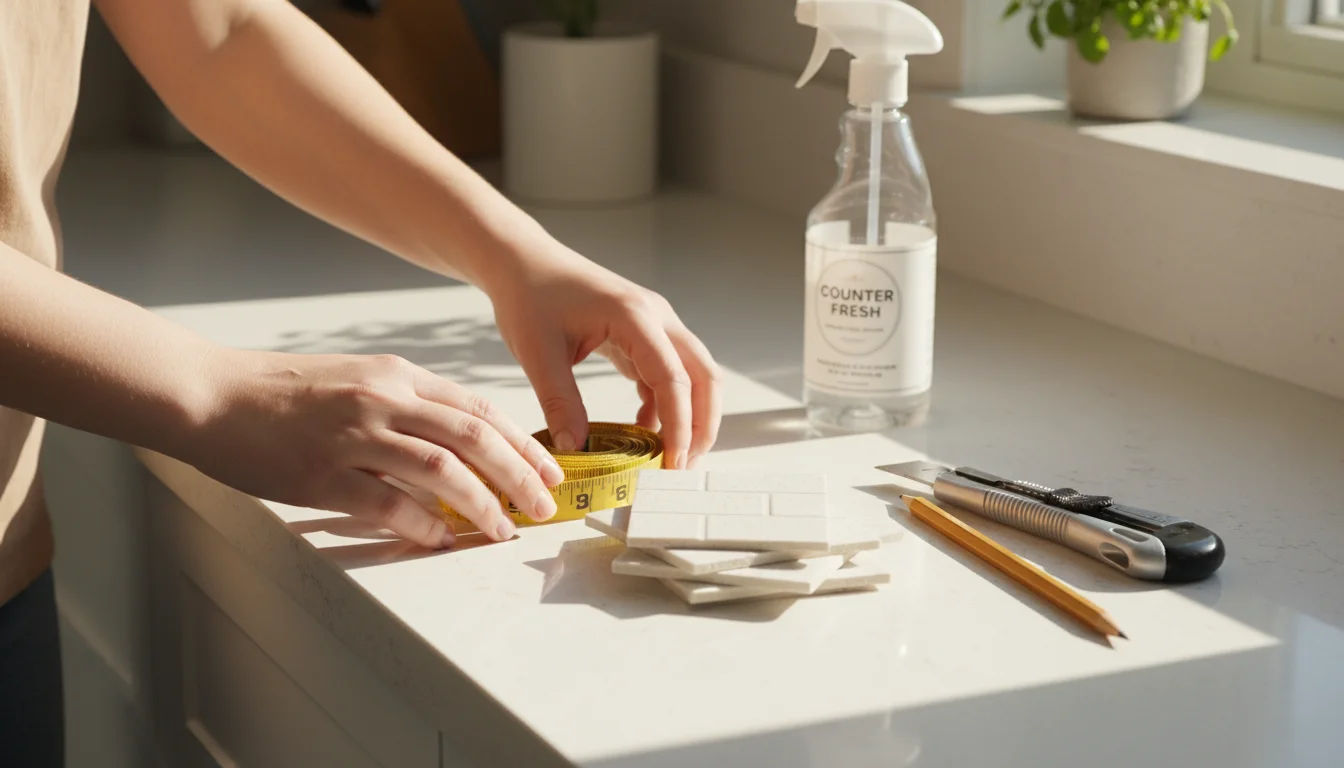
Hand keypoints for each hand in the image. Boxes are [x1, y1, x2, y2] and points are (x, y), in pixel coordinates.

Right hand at [186, 349, 565, 546]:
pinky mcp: (323, 475)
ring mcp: (353, 436)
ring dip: (482, 505)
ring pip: (442, 472)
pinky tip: (440, 540)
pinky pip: (388, 504)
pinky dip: (422, 525)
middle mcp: (382, 400)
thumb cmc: (282, 390)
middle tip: (543, 506)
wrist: (211, 394)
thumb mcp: (356, 377)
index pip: (478, 409)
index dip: (521, 443)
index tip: (548, 470)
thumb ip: (406, 402)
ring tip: (502, 530)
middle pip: (474, 439)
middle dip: (519, 476)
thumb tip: (458, 440)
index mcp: (396, 375)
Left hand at [486, 239, 722, 468]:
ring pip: (694, 375)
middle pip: (704, 375)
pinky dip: (665, 405)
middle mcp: (656, 318)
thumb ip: (559, 401)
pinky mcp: (643, 336)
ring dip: (690, 415)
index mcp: (635, 317)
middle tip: (684, 467)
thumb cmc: (530, 296)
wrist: (524, 262)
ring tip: (670, 457)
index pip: (674, 379)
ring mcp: (654, 325)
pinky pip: (668, 374)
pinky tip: (643, 430)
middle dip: (703, 424)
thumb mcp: (537, 352)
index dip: (680, 426)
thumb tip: (575, 449)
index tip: (673, 464)